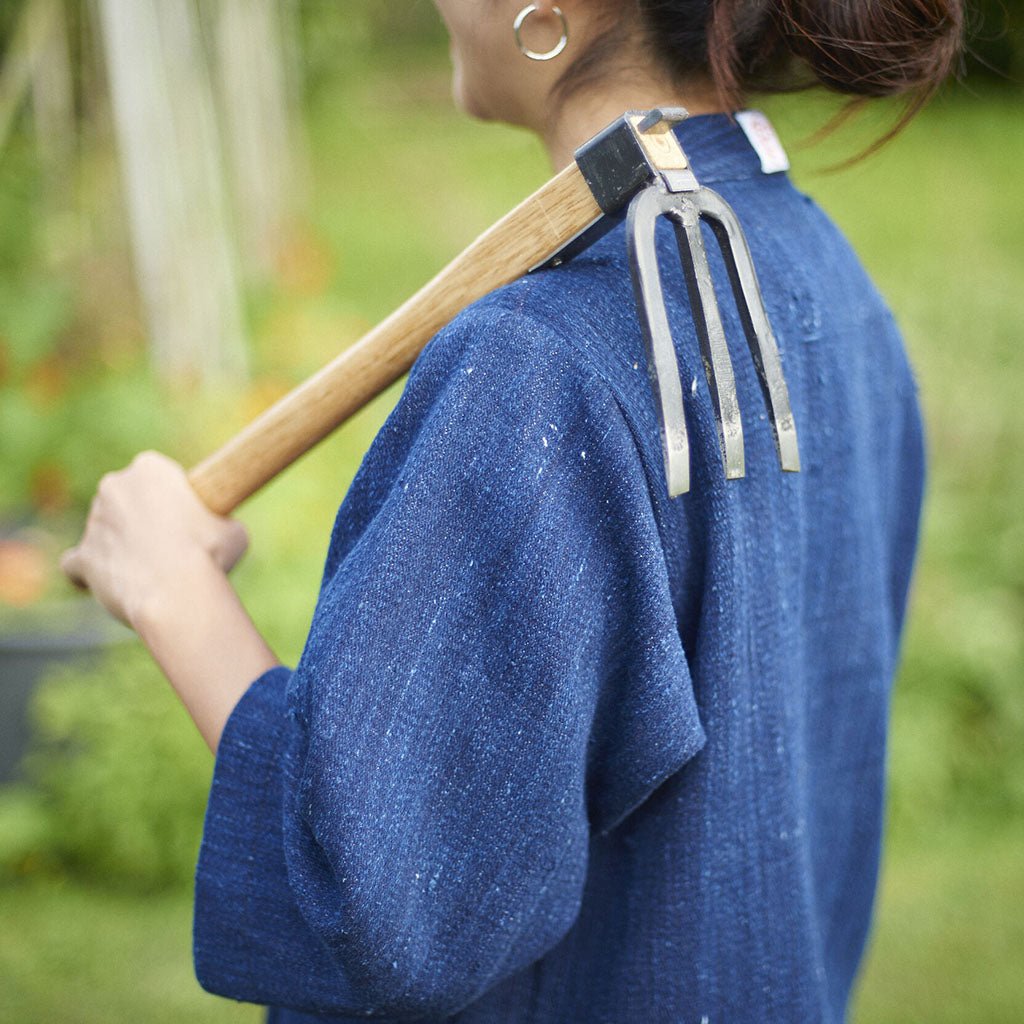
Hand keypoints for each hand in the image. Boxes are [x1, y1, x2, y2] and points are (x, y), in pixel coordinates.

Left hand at [61, 450, 248, 628]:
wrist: (178, 590)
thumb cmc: (209, 553)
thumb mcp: (232, 529)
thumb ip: (218, 522)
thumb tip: (218, 534)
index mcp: (150, 468)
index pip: (157, 476)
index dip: (173, 498)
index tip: (187, 518)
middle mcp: (114, 486)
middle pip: (126, 499)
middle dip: (142, 517)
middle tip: (171, 545)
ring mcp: (94, 522)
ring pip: (105, 530)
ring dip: (122, 545)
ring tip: (152, 572)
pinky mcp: (82, 556)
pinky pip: (76, 562)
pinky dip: (90, 571)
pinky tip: (107, 581)